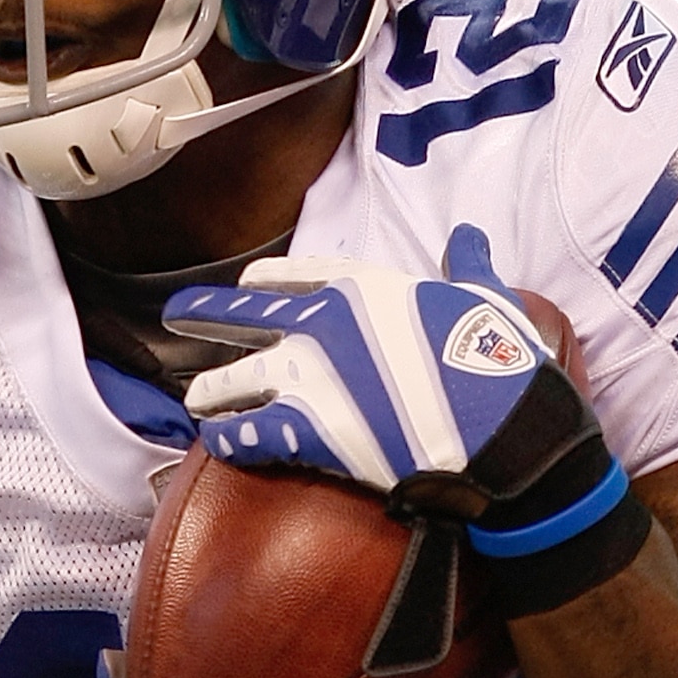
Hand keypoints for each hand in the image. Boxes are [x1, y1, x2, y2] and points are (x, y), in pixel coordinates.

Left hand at [170, 225, 602, 524]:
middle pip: (245, 314)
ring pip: (237, 378)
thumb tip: (469, 238)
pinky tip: (217, 440)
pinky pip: (249, 433)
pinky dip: (230, 438)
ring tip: (196, 398)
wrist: (501, 430)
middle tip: (175, 312)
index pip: (297, 275)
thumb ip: (469, 265)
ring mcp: (309, 376)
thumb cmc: (499, 365)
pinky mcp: (308, 430)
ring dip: (213, 389)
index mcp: (364, 287)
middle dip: (205, 312)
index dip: (266, 280)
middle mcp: (324, 323)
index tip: (245, 282)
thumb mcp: (489, 298)